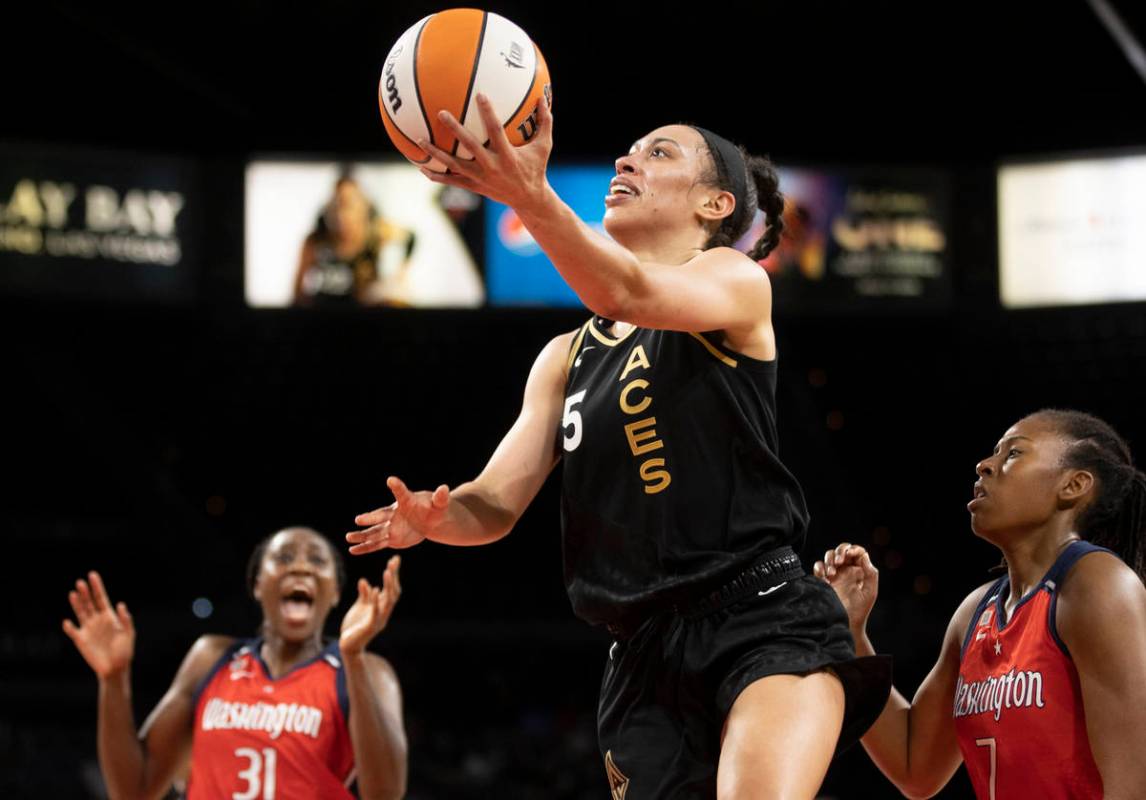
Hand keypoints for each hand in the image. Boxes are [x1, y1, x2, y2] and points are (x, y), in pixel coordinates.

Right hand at [62, 571, 134, 679]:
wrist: (115, 668)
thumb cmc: (124, 651)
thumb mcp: (129, 634)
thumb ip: (126, 620)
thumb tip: (121, 604)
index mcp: (109, 617)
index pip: (101, 598)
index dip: (97, 587)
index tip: (92, 575)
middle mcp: (97, 620)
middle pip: (89, 603)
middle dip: (85, 592)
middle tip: (81, 582)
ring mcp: (88, 629)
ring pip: (80, 612)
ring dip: (76, 603)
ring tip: (73, 593)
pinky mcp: (81, 640)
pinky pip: (73, 631)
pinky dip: (69, 627)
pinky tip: (67, 621)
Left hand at [339, 556, 401, 656]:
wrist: (348, 645)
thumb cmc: (354, 627)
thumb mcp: (359, 607)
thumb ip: (364, 595)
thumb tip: (364, 581)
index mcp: (382, 606)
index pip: (392, 588)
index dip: (394, 574)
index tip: (395, 559)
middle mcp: (384, 612)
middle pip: (393, 592)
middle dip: (393, 576)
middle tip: (394, 561)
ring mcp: (379, 619)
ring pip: (388, 601)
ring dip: (388, 586)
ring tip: (387, 572)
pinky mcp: (370, 626)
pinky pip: (375, 612)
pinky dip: (376, 601)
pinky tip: (376, 589)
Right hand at [346, 476, 448, 554]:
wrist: (430, 520)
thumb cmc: (434, 509)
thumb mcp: (440, 504)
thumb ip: (440, 498)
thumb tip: (444, 489)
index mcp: (406, 502)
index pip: (401, 493)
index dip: (397, 486)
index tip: (391, 480)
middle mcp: (394, 514)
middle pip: (380, 516)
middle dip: (370, 518)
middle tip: (359, 519)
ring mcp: (390, 527)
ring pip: (374, 532)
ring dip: (362, 536)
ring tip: (348, 537)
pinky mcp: (391, 539)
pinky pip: (376, 544)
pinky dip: (365, 548)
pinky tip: (352, 550)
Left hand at [416, 91, 553, 208]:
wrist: (529, 200)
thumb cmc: (536, 169)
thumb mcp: (544, 147)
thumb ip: (545, 122)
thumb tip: (543, 99)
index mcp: (508, 156)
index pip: (496, 131)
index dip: (488, 113)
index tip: (480, 95)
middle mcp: (492, 167)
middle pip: (469, 146)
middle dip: (455, 129)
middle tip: (441, 113)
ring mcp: (480, 178)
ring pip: (454, 165)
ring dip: (436, 153)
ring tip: (420, 140)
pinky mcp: (474, 187)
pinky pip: (452, 181)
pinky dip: (436, 175)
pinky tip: (422, 167)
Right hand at [812, 543, 878, 632]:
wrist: (847, 624)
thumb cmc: (860, 610)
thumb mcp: (870, 592)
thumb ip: (871, 573)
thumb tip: (864, 556)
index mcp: (858, 571)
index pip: (856, 552)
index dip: (853, 549)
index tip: (851, 554)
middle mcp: (846, 570)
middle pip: (841, 550)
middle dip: (840, 551)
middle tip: (840, 561)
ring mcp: (834, 574)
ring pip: (829, 556)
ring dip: (830, 559)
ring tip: (832, 573)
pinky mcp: (823, 580)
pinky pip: (818, 567)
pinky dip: (819, 567)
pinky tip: (824, 577)